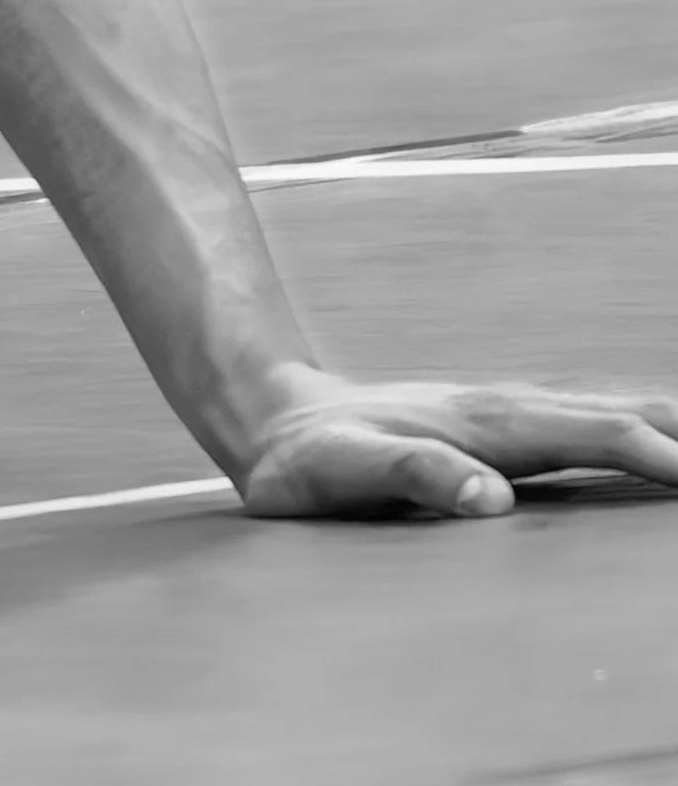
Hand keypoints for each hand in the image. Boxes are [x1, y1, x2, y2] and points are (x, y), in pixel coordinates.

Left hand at [237, 371, 677, 520]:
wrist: (272, 417)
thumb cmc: (310, 458)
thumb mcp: (348, 472)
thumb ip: (417, 476)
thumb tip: (492, 499)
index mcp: (481, 425)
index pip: (584, 435)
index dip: (644, 454)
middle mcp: (500, 412)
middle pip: (607, 415)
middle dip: (670, 433)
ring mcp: (497, 417)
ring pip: (597, 414)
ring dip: (656, 426)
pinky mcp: (490, 432)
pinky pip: (575, 428)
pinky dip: (623, 433)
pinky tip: (641, 445)